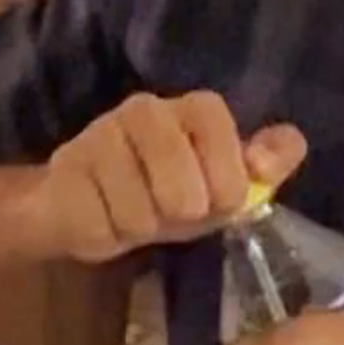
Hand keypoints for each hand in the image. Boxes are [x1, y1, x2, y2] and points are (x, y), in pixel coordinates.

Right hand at [30, 90, 304, 266]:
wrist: (85, 206)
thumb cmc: (164, 192)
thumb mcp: (222, 183)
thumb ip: (265, 163)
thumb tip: (279, 153)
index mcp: (189, 108)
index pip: (215, 122)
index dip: (224, 174)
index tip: (219, 201)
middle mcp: (143, 109)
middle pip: (180, 185)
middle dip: (180, 214)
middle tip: (169, 210)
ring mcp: (98, 135)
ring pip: (139, 212)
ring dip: (140, 228)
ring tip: (133, 214)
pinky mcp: (64, 170)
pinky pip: (101, 225)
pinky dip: (107, 236)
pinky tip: (103, 218)